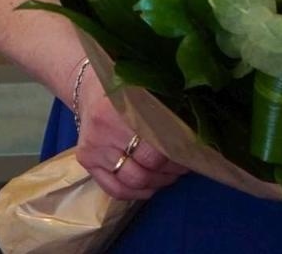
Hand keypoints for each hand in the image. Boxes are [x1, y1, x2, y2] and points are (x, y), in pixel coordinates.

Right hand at [74, 69, 187, 200]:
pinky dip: (136, 193)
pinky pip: (114, 189)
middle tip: (183, 167)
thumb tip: (194, 134)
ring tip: (169, 176)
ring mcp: (93, 150)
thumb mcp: (146, 92)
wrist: (90, 89)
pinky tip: (150, 187)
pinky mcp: (86, 162)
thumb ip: (166, 111)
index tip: (191, 154)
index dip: (177, 155)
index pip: (156, 147)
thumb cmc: (127, 89)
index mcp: (121, 110)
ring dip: (155, 183)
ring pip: (131, 182)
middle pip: (144, 168)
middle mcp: (103, 132)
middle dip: (169, 172)